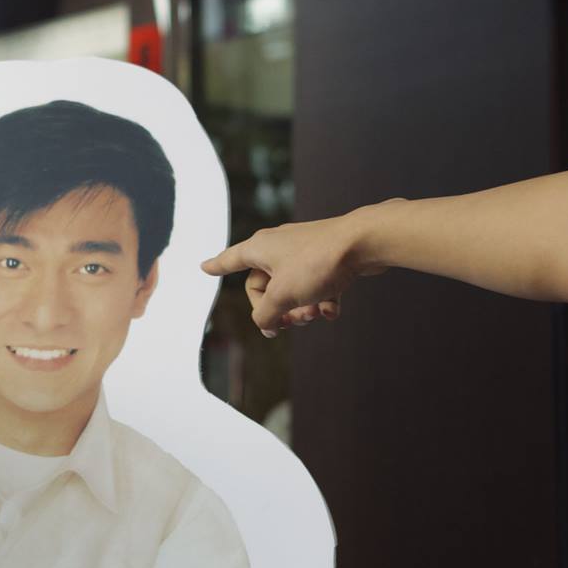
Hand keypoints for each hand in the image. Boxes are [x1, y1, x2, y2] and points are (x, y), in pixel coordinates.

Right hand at [202, 205, 388, 335]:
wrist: (363, 242)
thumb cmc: (317, 263)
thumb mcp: (283, 296)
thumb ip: (265, 315)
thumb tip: (266, 324)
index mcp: (260, 248)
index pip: (230, 260)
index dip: (216, 267)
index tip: (204, 267)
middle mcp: (279, 246)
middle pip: (264, 286)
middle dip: (276, 309)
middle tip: (291, 322)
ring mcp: (304, 251)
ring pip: (292, 289)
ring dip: (301, 308)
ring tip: (315, 314)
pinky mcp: (326, 258)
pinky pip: (315, 286)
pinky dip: (321, 301)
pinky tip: (332, 309)